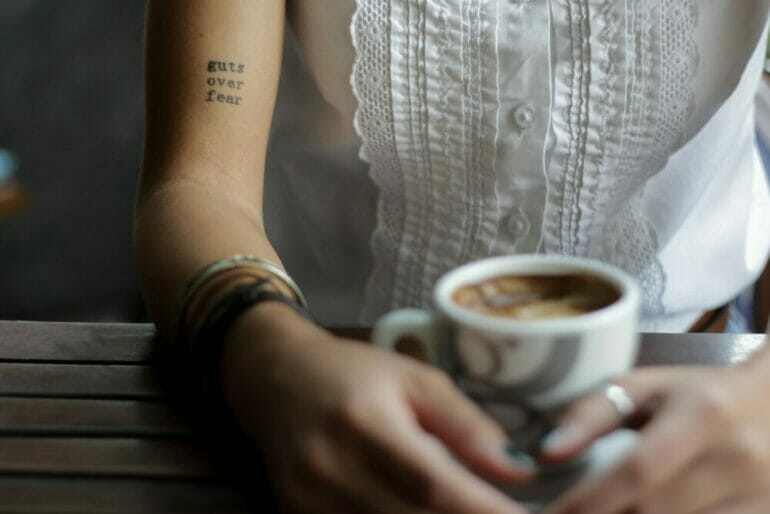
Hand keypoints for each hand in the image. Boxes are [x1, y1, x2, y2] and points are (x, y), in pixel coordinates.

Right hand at [221, 304, 533, 513]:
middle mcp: (332, 472)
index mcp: (365, 424)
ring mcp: (310, 505)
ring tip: (470, 507)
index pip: (435, 485)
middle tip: (510, 513)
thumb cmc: (352, 372)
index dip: (485, 510)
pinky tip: (425, 511)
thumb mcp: (415, 379)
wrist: (275, 380)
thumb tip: (519, 471)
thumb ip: (465, 424)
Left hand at [540, 359, 769, 513]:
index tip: (551, 513)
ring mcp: (761, 498)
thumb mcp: (647, 386)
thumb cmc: (700, 393)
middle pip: (655, 513)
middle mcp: (739, 460)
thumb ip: (593, 413)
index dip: (588, 501)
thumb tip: (547, 453)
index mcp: (704, 415)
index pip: (637, 471)